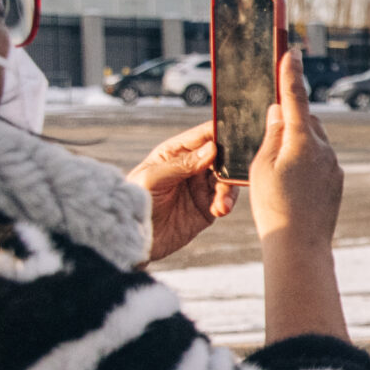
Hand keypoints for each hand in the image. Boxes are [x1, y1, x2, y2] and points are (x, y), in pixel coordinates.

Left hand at [127, 124, 238, 263]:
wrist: (134, 237)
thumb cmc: (135, 201)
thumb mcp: (153, 178)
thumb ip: (182, 163)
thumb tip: (212, 148)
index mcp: (176, 152)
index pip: (203, 135)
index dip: (220, 132)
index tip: (235, 138)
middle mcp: (192, 166)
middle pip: (222, 157)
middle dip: (230, 165)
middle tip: (230, 176)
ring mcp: (201, 186)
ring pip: (227, 179)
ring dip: (228, 189)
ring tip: (221, 204)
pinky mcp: (208, 206)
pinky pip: (226, 200)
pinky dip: (226, 203)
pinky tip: (218, 210)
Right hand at [250, 47, 343, 247]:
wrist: (299, 246)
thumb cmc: (273, 206)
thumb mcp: (261, 166)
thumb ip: (272, 134)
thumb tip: (280, 111)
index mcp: (302, 140)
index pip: (295, 97)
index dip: (291, 72)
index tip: (292, 50)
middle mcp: (324, 149)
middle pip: (306, 120)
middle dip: (290, 118)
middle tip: (270, 131)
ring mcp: (333, 166)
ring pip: (314, 142)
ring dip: (298, 144)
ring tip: (277, 169)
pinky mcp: (336, 182)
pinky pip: (320, 162)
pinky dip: (306, 163)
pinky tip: (291, 185)